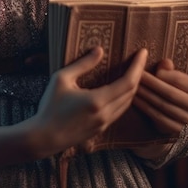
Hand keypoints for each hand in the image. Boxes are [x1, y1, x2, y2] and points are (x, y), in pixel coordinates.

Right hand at [31, 46, 147, 156]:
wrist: (44, 137)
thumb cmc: (50, 106)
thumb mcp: (62, 79)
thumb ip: (83, 64)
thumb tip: (99, 50)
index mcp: (97, 100)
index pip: (128, 82)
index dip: (138, 66)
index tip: (143, 53)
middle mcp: (105, 114)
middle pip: (131, 93)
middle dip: (139, 74)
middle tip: (140, 58)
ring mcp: (104, 123)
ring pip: (127, 103)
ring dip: (133, 87)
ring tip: (133, 72)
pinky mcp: (100, 129)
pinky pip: (119, 111)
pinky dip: (124, 98)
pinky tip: (120, 90)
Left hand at [131, 58, 187, 158]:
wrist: (173, 107)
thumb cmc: (170, 85)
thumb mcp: (170, 75)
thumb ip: (167, 68)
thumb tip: (166, 62)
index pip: (178, 79)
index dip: (161, 74)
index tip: (145, 69)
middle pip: (170, 93)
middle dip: (151, 84)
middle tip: (136, 77)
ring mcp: (187, 118)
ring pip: (163, 105)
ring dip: (146, 96)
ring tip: (133, 87)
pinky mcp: (176, 128)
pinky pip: (158, 117)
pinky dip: (145, 108)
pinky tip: (134, 100)